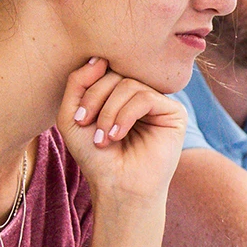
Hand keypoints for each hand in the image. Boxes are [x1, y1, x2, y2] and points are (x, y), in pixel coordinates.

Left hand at [60, 58, 187, 202]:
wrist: (117, 187)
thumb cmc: (96, 157)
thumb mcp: (72, 117)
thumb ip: (77, 83)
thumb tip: (100, 59)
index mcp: (120, 93)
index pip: (105, 70)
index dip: (88, 86)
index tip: (78, 118)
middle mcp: (141, 94)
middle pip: (116, 73)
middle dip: (96, 98)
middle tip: (86, 124)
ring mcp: (159, 103)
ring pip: (129, 84)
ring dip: (109, 111)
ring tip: (103, 137)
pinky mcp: (174, 113)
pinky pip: (146, 97)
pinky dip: (126, 115)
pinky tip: (118, 135)